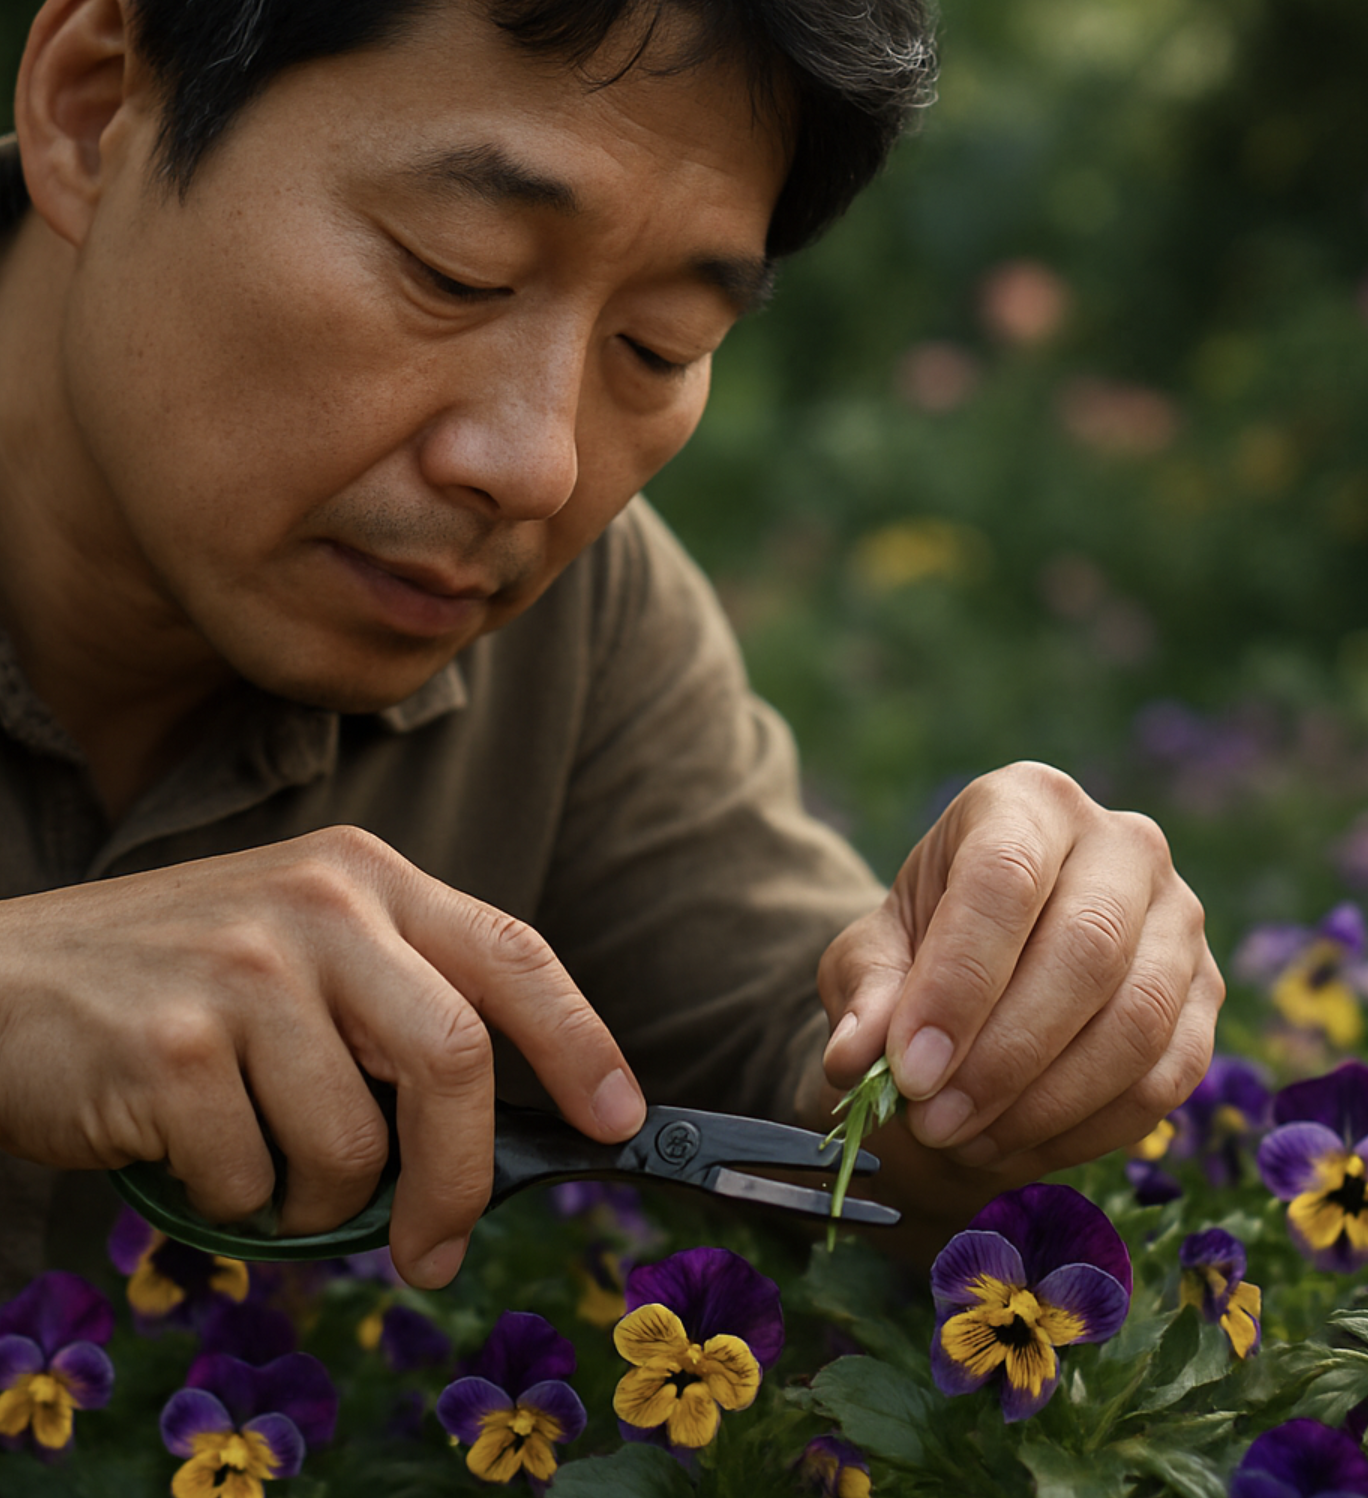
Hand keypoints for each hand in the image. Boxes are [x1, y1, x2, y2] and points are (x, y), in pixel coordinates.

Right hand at [0, 826, 644, 1288]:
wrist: (6, 977)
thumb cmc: (179, 978)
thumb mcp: (304, 949)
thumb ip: (398, 1011)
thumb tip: (496, 1136)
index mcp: (368, 877)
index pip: (512, 954)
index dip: (580, 1042)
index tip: (616, 1119)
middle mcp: (320, 905)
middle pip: (456, 1058)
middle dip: (460, 1178)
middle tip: (435, 1244)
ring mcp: (245, 970)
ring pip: (350, 1144)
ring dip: (314, 1196)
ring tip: (259, 1159)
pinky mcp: (174, 1045)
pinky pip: (253, 1181)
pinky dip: (234, 1200)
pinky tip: (189, 1145)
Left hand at [817, 762, 1222, 1181]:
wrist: (991, 966)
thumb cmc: (926, 947)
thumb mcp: (873, 956)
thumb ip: (864, 996)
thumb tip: (853, 1059)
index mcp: (1026, 802)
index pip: (1004, 879)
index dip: (958, 983)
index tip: (910, 1070)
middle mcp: (1120, 842)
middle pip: (1086, 949)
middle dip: (1004, 1056)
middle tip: (934, 1121)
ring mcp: (1178, 915)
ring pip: (1137, 1020)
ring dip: (1046, 1101)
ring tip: (966, 1139)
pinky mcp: (1207, 991)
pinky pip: (1168, 1074)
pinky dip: (1090, 1125)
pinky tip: (1019, 1143)